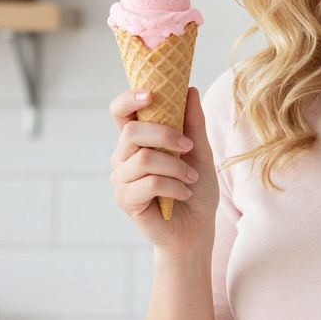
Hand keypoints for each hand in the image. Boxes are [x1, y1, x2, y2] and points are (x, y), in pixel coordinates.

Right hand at [108, 86, 219, 253]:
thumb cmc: (195, 189)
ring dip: (176, 166)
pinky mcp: (126, 200)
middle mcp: (122, 157)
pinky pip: (150, 183)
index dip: (130, 98)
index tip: (152, 94)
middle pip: (132, 131)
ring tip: (191, 178)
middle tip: (189, 146)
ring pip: (144, 158)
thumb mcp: (200, 152)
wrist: (196, 230)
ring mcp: (121, 179)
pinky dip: (175, 186)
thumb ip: (193, 123)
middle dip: (165, 134)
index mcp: (137, 140)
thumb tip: (190, 89)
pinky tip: (184, 193)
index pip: (120, 112)